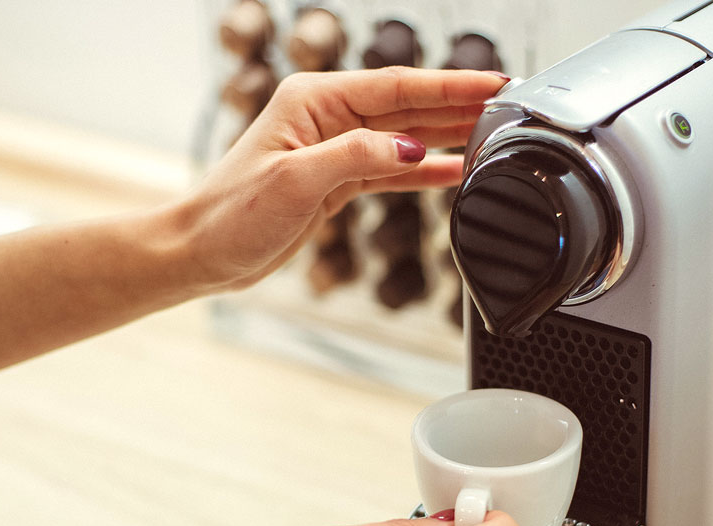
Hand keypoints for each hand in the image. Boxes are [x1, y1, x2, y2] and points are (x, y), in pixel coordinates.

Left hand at [181, 66, 507, 292]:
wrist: (202, 253)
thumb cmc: (231, 214)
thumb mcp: (295, 181)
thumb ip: (356, 157)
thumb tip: (411, 148)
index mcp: (315, 101)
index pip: (397, 86)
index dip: (451, 86)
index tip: (495, 85)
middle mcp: (326, 118)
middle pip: (408, 105)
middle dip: (459, 104)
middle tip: (511, 106)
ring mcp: (332, 149)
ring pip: (404, 134)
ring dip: (448, 134)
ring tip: (494, 133)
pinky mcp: (335, 181)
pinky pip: (391, 168)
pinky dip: (424, 170)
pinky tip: (455, 170)